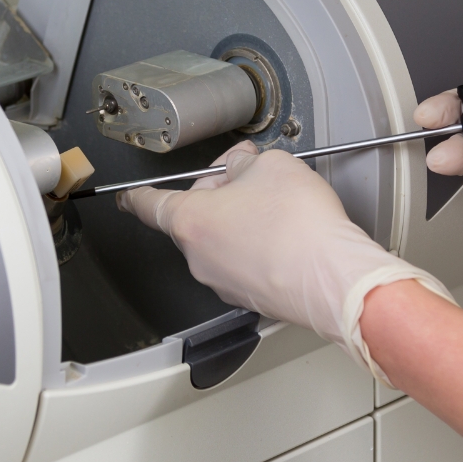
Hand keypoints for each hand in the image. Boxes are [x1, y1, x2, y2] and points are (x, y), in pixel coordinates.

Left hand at [119, 141, 453, 378]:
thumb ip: (244, 162)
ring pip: (221, 243)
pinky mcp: (252, 299)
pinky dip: (261, 249)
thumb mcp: (271, 165)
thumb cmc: (300, 225)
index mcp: (190, 221)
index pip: (147, 205)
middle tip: (251, 180)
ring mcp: (224, 283)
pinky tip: (290, 237)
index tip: (127, 195)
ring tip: (281, 210)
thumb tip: (240, 167)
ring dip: (241, 224)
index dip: (135, 196)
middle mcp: (199, 258)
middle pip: (193, 219)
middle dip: (218, 198)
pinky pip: (245, 265)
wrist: (335, 279)